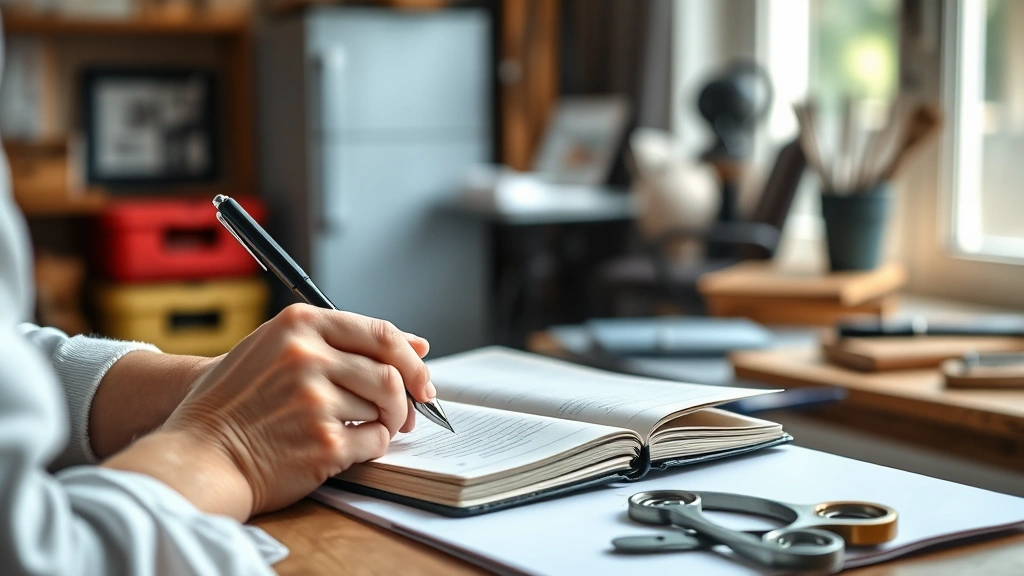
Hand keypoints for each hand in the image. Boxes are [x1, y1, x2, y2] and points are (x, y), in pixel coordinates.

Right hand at [108, 304, 432, 518]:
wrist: (201, 456)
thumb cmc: (237, 403)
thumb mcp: (276, 350)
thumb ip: (341, 341)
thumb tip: (419, 344)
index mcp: (297, 326)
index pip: (379, 332)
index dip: (409, 357)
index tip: (420, 376)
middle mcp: (307, 357)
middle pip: (390, 372)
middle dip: (407, 396)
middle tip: (407, 412)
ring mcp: (315, 400)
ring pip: (383, 407)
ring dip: (383, 422)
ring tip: (361, 428)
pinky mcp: (323, 442)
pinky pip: (374, 441)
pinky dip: (371, 445)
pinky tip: (346, 447)